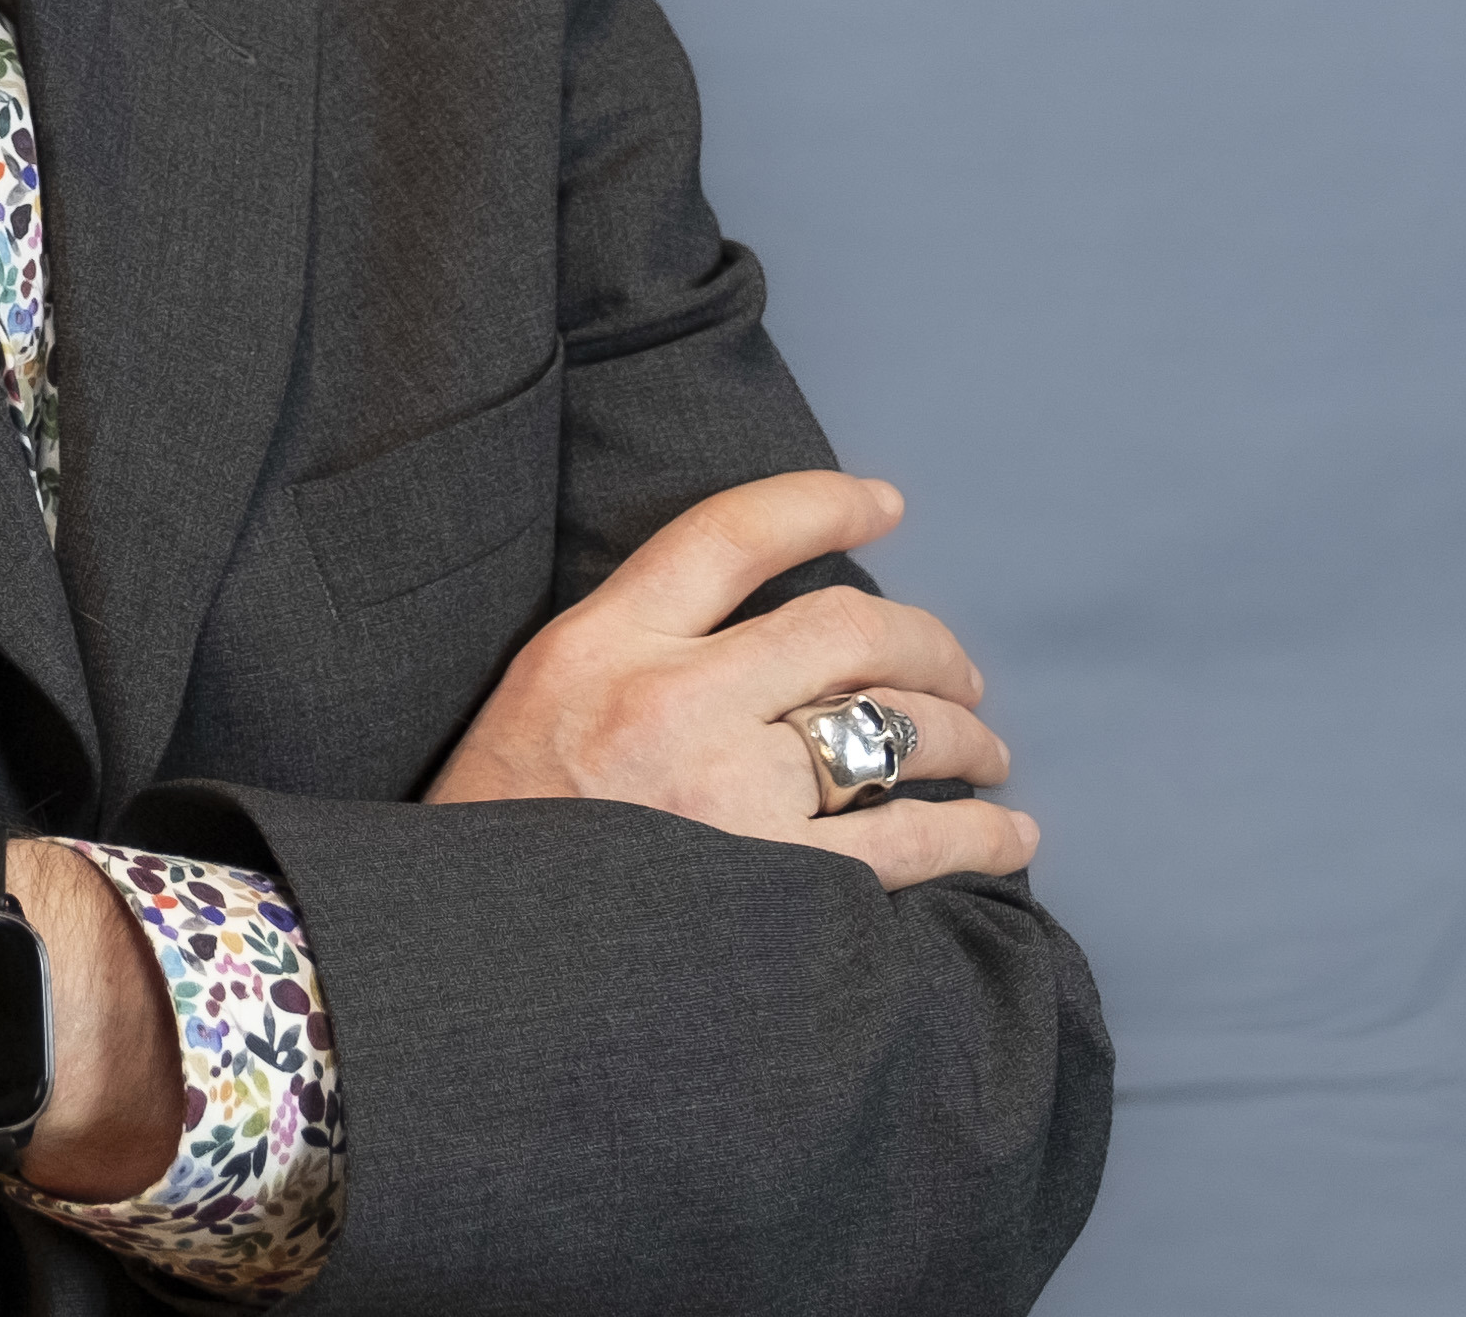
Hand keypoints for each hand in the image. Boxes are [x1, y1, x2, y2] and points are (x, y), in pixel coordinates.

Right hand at [422, 471, 1039, 889]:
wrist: (458, 962)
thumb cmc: (502, 833)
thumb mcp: (539, 699)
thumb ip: (637, 650)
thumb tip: (778, 637)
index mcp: (598, 644)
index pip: (731, 534)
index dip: (824, 504)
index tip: (886, 504)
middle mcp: (669, 703)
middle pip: (844, 628)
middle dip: (926, 641)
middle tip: (957, 670)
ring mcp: (725, 796)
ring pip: (893, 728)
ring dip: (963, 733)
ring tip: (985, 749)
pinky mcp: (775, 886)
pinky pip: (912, 842)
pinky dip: (978, 833)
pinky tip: (1008, 832)